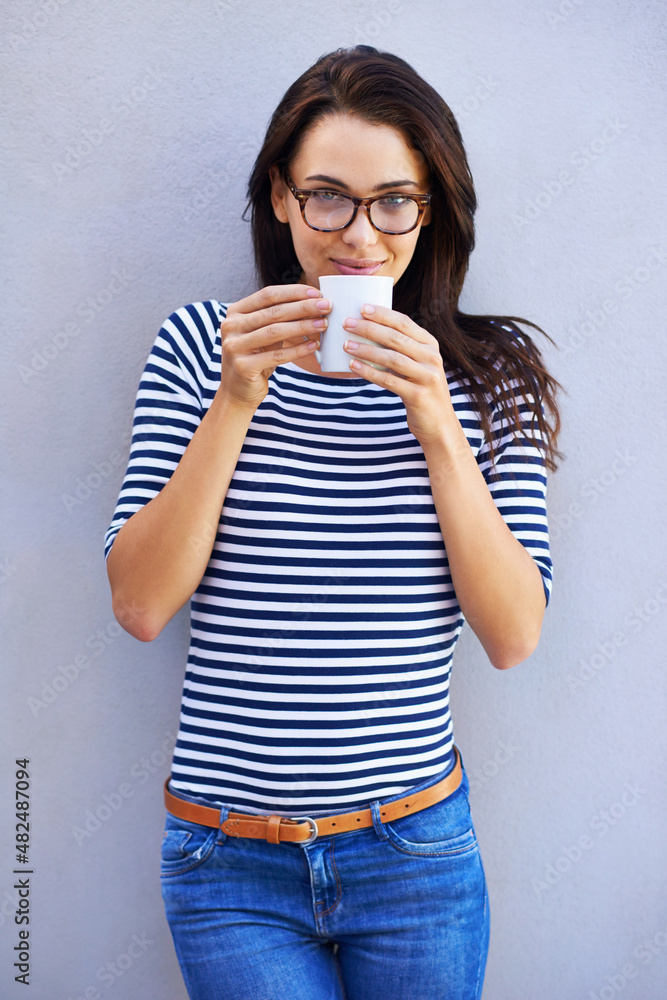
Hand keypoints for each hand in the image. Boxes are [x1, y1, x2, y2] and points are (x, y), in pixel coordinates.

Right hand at [217, 284, 329, 408]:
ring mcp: (234, 346)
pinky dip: (298, 350)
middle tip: (326, 306)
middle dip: (303, 307)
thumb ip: (279, 317)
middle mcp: (231, 326)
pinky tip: (314, 346)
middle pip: (273, 312)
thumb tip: (313, 303)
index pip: (268, 295)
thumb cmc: (256, 356)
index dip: (294, 292)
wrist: (238, 390)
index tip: (317, 293)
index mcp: (236, 312)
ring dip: (303, 326)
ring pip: (275, 331)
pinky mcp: (243, 366)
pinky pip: (277, 356)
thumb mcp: (264, 333)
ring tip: (323, 324)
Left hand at [342, 304, 456, 445]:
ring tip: (346, 345)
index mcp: (430, 345)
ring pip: (391, 358)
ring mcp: (427, 376)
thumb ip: (402, 349)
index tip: (362, 307)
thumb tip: (369, 329)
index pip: (404, 323)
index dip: (382, 314)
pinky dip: (369, 372)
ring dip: (366, 350)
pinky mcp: (418, 395)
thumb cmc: (420, 390)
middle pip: (396, 338)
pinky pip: (388, 380)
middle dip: (369, 328)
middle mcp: (431, 357)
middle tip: (347, 323)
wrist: (439, 424)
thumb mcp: (418, 365)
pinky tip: (353, 366)